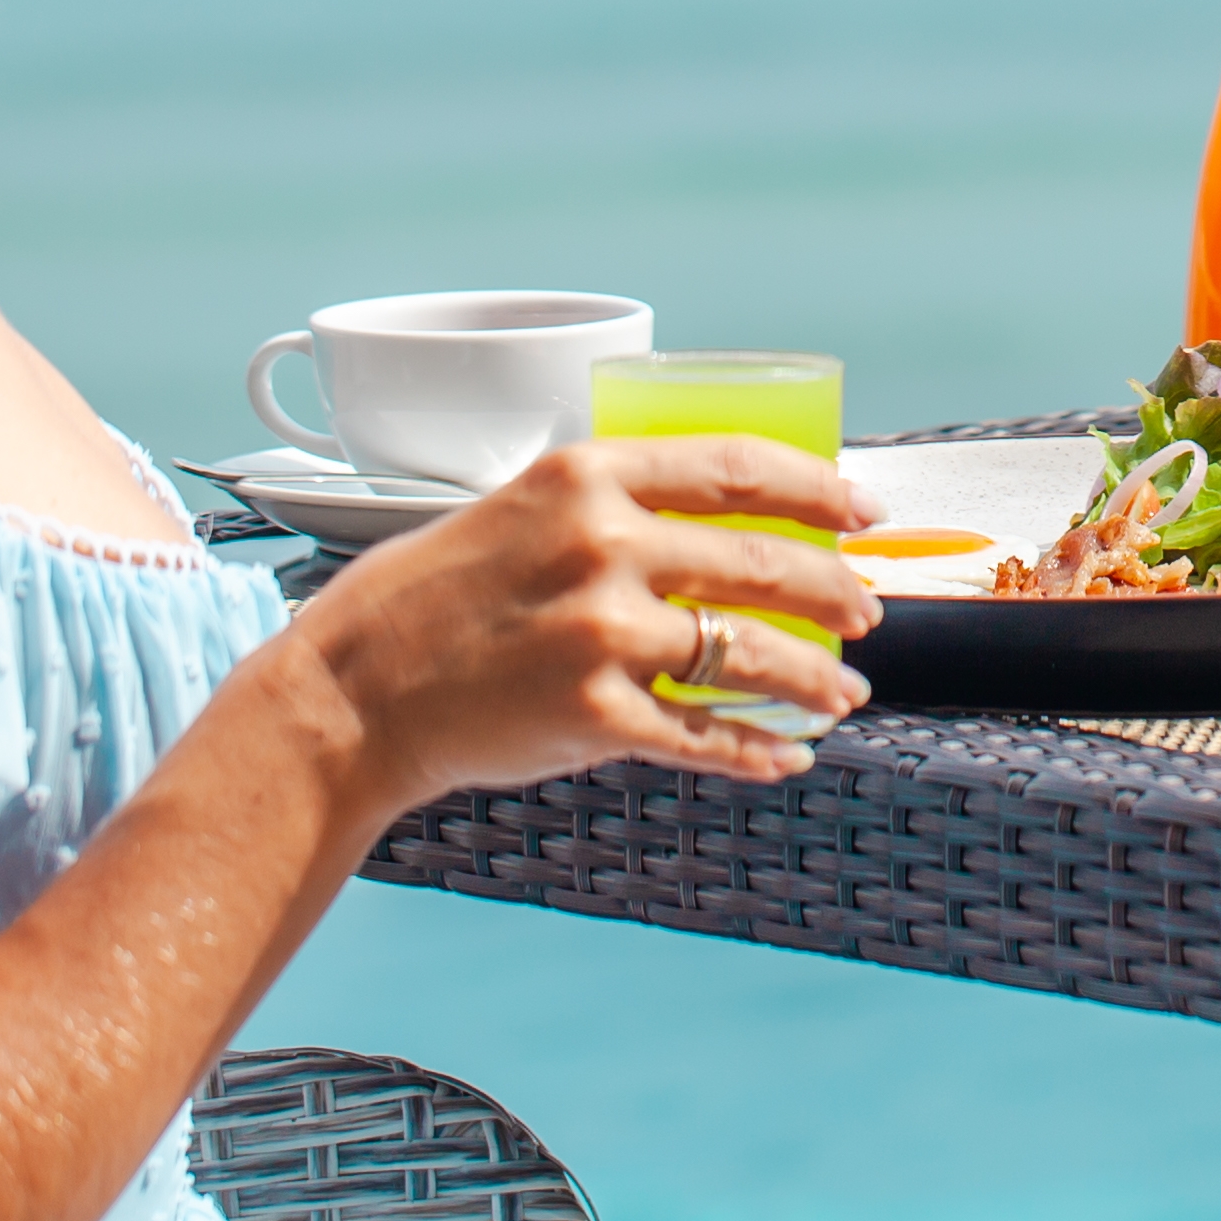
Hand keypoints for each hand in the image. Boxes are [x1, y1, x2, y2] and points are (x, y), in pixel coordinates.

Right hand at [274, 435, 883, 808]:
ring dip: (814, 677)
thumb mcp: (521, 509)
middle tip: (867, 610)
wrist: (353, 691)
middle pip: (763, 559)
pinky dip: (755, 749)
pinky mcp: (592, 714)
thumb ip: (611, 503)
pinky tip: (786, 755)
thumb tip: (721, 516)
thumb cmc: (435, 598)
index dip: (819, 487)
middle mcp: (601, 542)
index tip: (865, 508)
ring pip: (749, 651)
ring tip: (845, 692)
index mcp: (586, 475)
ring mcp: (599, 631)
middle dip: (834, 590)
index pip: (737, 465)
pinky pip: (703, 733)